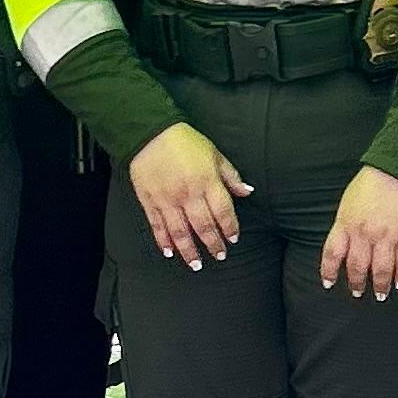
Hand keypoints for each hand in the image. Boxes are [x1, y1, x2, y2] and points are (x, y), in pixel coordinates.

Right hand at [131, 123, 250, 267]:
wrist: (150, 133)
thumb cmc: (186, 142)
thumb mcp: (214, 154)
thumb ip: (230, 176)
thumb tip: (247, 191)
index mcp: (207, 182)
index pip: (223, 211)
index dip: (229, 228)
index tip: (232, 239)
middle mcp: (188, 194)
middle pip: (203, 226)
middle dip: (212, 244)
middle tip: (219, 256)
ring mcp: (167, 200)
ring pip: (180, 232)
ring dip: (189, 251)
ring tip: (196, 265)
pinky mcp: (149, 201)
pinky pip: (157, 226)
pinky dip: (163, 241)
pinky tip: (169, 252)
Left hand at [321, 164, 397, 299]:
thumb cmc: (373, 182)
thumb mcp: (348, 202)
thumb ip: (346, 225)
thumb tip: (345, 244)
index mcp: (347, 224)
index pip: (333, 254)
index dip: (329, 271)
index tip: (329, 283)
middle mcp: (365, 234)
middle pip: (357, 267)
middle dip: (356, 283)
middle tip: (357, 293)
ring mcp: (387, 237)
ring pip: (381, 270)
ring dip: (380, 285)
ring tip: (381, 294)